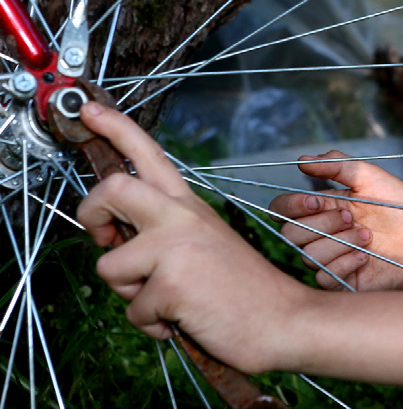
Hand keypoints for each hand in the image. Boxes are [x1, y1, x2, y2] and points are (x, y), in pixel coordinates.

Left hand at [76, 102, 310, 373]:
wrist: (283, 319)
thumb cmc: (241, 289)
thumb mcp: (204, 244)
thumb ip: (162, 232)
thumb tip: (113, 237)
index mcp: (190, 206)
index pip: (149, 153)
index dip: (114, 127)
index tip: (88, 109)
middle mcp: (182, 216)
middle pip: (113, 187)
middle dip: (91, 214)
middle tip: (105, 237)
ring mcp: (177, 247)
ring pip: (110, 265)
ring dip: (130, 293)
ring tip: (169, 297)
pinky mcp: (172, 283)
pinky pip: (133, 310)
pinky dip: (152, 324)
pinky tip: (183, 318)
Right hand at [270, 152, 402, 290]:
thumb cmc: (402, 206)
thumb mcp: (370, 177)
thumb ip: (336, 166)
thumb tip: (301, 161)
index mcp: (324, 208)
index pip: (284, 209)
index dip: (292, 205)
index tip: (318, 200)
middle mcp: (323, 233)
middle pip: (291, 233)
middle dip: (321, 222)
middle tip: (352, 217)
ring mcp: (332, 258)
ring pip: (307, 255)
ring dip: (338, 242)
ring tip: (368, 236)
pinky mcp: (344, 281)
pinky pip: (322, 277)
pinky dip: (342, 263)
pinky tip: (365, 256)